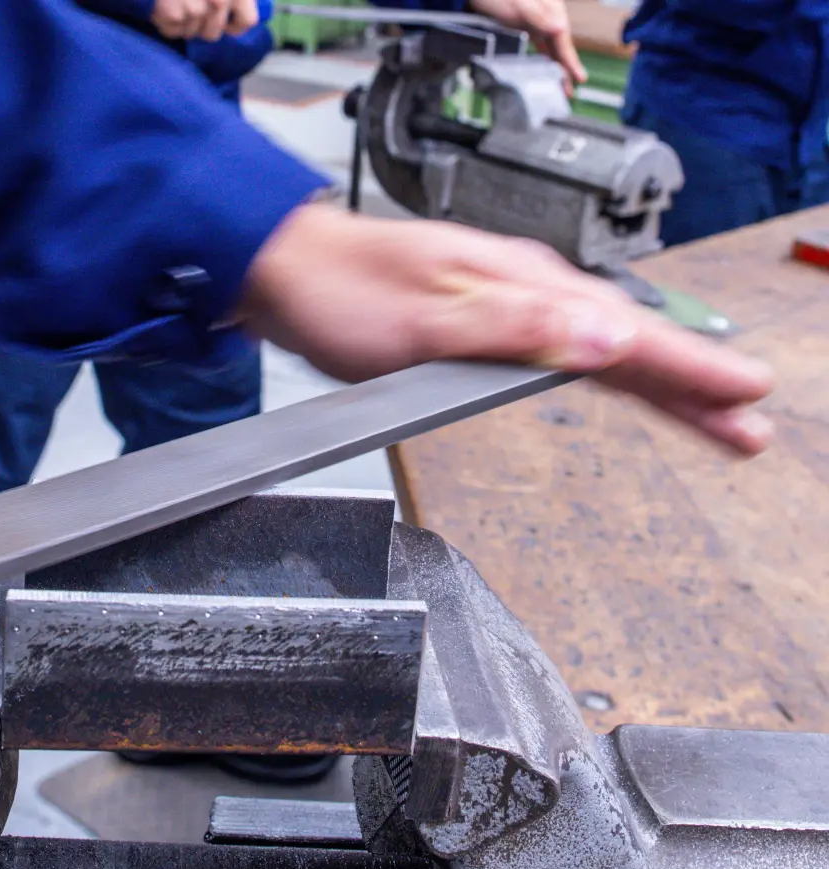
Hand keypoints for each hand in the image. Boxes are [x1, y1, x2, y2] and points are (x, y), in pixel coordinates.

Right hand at [151, 0, 259, 41]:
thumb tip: (230, 14)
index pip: (247, 21)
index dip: (234, 25)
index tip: (224, 22)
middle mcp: (220, 0)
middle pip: (213, 33)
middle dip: (200, 25)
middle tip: (188, 5)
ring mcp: (196, 9)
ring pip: (190, 33)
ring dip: (182, 22)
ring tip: (175, 0)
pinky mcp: (174, 15)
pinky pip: (172, 31)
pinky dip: (165, 22)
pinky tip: (162, 4)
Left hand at [240, 204, 774, 454]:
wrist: (285, 274)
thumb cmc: (342, 292)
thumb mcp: (426, 321)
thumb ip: (515, 331)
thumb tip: (600, 339)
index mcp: (523, 286)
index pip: (625, 336)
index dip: (689, 373)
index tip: (744, 399)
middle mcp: (523, 288)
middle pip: (626, 344)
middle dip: (692, 387)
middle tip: (748, 427)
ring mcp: (505, 303)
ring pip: (600, 347)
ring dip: (658, 383)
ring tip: (712, 417)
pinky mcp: (483, 320)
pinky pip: (564, 347)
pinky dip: (605, 369)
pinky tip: (620, 378)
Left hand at [470, 0, 587, 84]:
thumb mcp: (520, 6)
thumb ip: (540, 18)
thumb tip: (559, 29)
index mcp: (551, 9)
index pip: (563, 39)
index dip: (571, 60)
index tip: (579, 78)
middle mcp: (546, 14)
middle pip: (559, 45)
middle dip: (564, 68)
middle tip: (568, 91)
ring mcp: (535, 19)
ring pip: (549, 46)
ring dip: (554, 65)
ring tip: (559, 84)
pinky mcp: (523, 24)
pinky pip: (539, 44)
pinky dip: (543, 57)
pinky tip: (544, 67)